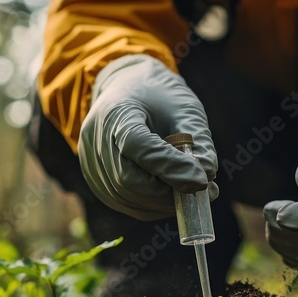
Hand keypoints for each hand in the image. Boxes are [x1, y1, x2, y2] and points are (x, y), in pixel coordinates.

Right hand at [79, 54, 217, 219]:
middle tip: (204, 191)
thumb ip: (198, 140)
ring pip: (126, 197)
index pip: (138, 146)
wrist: (128, 90)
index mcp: (116, 112)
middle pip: (128, 179)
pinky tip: (173, 196)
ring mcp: (91, 163)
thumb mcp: (184, 108)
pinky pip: (125, 202)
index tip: (202, 181)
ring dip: (163, 203)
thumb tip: (206, 176)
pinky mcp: (96, 181)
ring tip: (192, 191)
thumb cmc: (160, 98)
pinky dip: (152, 206)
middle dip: (169, 192)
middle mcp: (95, 140)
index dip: (170, 167)